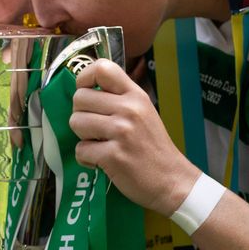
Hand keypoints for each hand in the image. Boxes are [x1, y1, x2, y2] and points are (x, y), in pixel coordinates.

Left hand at [69, 59, 199, 215]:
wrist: (172, 181)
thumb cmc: (152, 146)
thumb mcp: (143, 111)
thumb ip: (118, 97)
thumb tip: (84, 88)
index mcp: (135, 95)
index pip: (102, 68)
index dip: (85, 77)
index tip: (86, 92)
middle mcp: (129, 109)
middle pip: (79, 98)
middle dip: (81, 114)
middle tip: (96, 128)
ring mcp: (121, 132)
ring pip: (75, 122)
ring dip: (83, 137)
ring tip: (101, 144)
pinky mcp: (113, 156)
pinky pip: (80, 150)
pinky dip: (87, 159)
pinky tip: (103, 161)